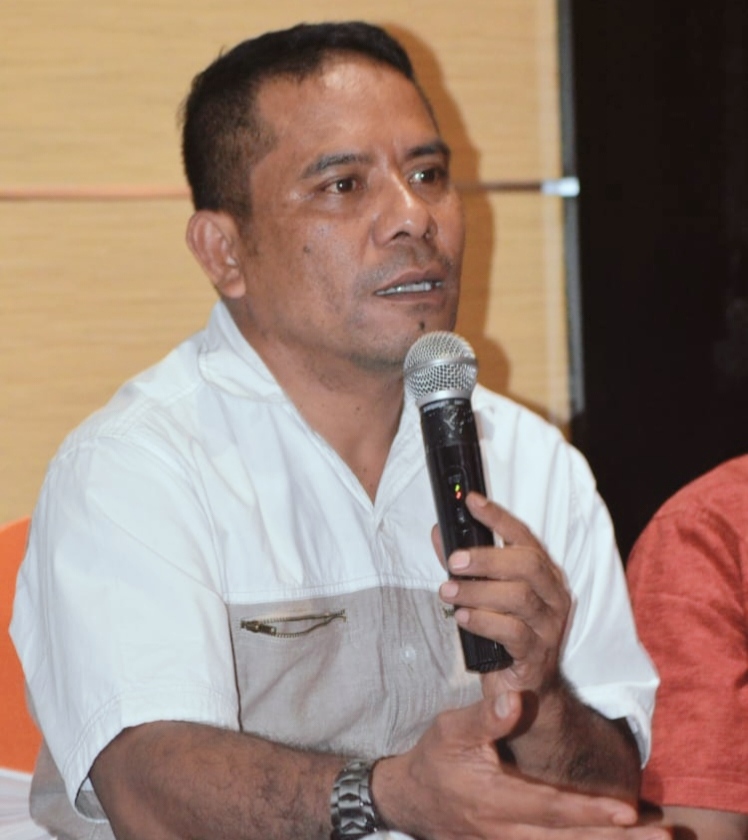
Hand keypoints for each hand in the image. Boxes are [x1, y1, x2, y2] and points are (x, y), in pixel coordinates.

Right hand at [373, 691, 668, 839]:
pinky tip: (614, 839)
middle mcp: (508, 832)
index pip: (550, 808)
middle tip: (665, 835)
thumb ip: (485, 718)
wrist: (413, 799)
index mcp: (494, 802)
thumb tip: (514, 699)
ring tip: (655, 838)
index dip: (589, 811)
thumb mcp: (451, 730)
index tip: (627, 811)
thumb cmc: (435, 759)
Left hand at [435, 492, 570, 697]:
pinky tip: (463, 618)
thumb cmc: (505, 632)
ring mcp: (549, 625)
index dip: (498, 517)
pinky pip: (513, 633)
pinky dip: (484, 622)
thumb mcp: (486, 593)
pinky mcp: (538, 654)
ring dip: (478, 591)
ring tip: (448, 592)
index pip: (523, 536)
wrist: (527, 688)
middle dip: (487, 558)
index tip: (471, 501)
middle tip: (454, 562)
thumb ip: (465, 565)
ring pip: (518, 597)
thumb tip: (440, 533)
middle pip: (526, 564)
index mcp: (544, 574)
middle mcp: (553, 595)